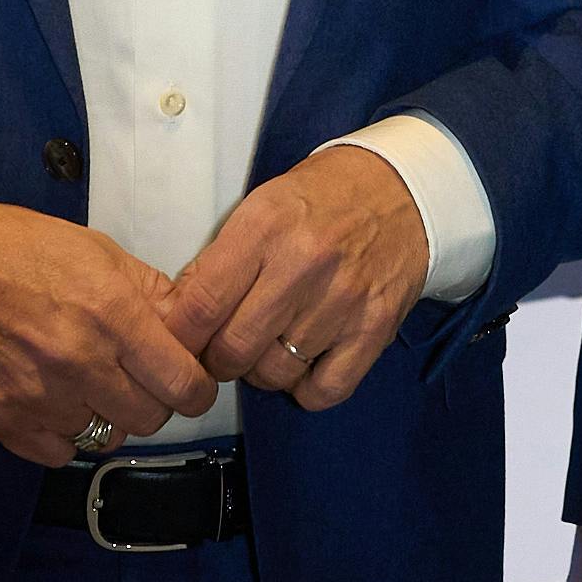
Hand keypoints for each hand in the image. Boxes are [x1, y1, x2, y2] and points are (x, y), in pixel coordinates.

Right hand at [0, 196, 218, 464]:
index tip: (190, 381)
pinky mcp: (4, 421)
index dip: (197, 387)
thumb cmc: (14, 248)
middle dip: (154, 400)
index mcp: (111, 314)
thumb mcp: (95, 249)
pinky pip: (60, 453)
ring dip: (107, 417)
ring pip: (106, 438)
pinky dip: (65, 435)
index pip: (183, 383)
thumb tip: (189, 326)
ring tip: (89, 385)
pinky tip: (56, 402)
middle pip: (151, 418)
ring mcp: (40, 398)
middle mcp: (79, 362)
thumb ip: (149, 292)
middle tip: (137, 379)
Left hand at [159, 143, 427, 412]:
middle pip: (234, 349)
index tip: (179, 342)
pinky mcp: (375, 328)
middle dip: (218, 360)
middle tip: (222, 350)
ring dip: (262, 372)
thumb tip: (179, 318)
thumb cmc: (323, 199)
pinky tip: (303, 363)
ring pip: (276, 373)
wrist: (402, 191)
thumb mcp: (261, 206)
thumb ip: (219, 260)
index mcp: (266, 226)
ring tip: (267, 348)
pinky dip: (306, 388)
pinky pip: (324, 390)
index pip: (201, 304)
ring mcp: (343, 299)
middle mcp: (304, 263)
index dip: (180, 336)